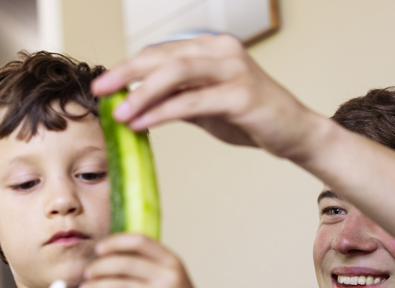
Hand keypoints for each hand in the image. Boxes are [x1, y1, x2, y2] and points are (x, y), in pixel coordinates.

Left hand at [79, 233, 213, 287]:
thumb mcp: (173, 278)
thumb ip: (151, 266)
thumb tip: (112, 255)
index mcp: (172, 261)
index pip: (139, 241)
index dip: (115, 242)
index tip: (99, 249)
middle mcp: (168, 276)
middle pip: (123, 263)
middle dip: (99, 268)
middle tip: (87, 274)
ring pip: (117, 286)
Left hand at [91, 34, 315, 161]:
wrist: (294, 133)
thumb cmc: (251, 119)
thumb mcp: (208, 106)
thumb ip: (179, 99)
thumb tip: (141, 103)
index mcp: (212, 49)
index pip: (162, 53)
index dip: (130, 67)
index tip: (104, 84)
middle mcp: (221, 51)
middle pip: (163, 56)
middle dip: (126, 73)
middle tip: (99, 90)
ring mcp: (233, 70)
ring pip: (176, 74)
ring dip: (142, 93)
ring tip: (118, 112)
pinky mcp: (241, 95)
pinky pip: (192, 102)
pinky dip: (163, 112)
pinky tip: (142, 122)